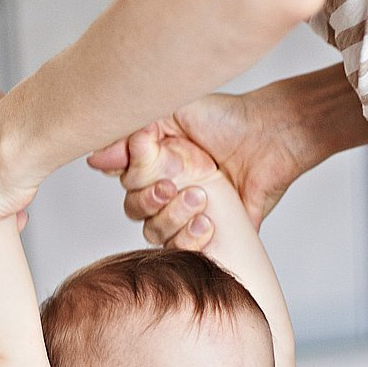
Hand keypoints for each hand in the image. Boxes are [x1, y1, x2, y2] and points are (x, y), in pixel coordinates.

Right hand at [88, 85, 305, 245]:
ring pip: (157, 234)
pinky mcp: (213, 236)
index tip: (147, 170)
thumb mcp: (174, 112)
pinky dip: (191, 242)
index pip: (127, 187)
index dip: (133, 183)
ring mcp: (190, 216)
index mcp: (158, 166)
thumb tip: (96, 157)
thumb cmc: (227, 119)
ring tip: (201, 200)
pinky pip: (187, 254)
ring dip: (174, 219)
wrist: (271, 136)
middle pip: (137, 213)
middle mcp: (170, 193)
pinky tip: (207, 224)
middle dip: (153, 202)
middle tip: (176, 187)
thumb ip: (135, 133)